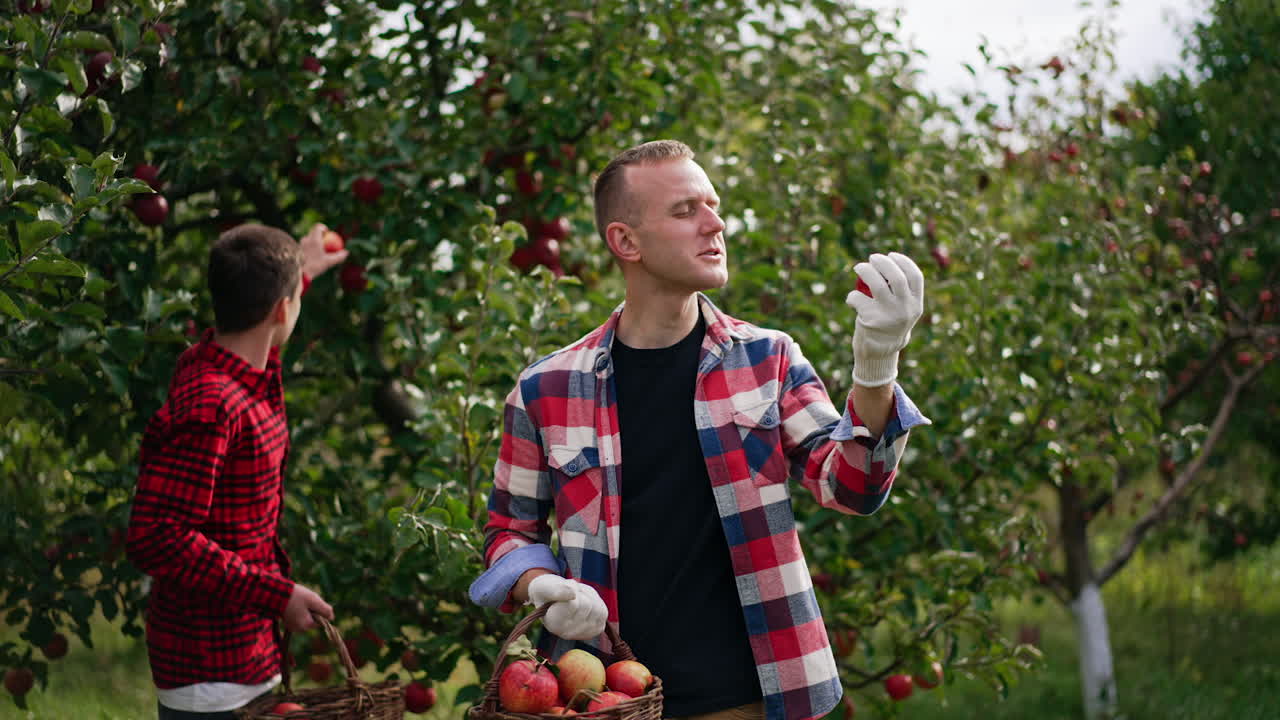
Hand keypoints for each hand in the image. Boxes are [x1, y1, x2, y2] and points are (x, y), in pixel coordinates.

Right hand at [282, 583, 333, 632]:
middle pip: (312, 619)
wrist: (276, 593)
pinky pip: (298, 617)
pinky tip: (294, 604)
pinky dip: (298, 611)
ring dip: (305, 610)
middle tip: (305, 601)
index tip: (312, 602)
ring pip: (306, 618)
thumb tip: (332, 618)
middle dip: (311, 610)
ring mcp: (292, 626)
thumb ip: (325, 610)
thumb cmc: (296, 596)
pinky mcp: (287, 622)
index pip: (320, 620)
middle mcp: (298, 629)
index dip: (318, 610)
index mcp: (306, 626)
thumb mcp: (314, 600)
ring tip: (298, 601)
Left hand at [299, 223, 348, 279]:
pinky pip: (304, 246)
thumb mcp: (329, 262)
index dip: (323, 228)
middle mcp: (305, 239)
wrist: (299, 273)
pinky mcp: (295, 250)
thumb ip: (338, 256)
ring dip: (313, 243)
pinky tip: (311, 257)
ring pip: (308, 240)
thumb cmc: (314, 266)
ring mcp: (299, 244)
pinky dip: (308, 249)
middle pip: (312, 233)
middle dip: (319, 236)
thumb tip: (346, 252)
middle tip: (324, 242)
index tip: (327, 232)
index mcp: (313, 238)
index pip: (318, 227)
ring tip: (317, 251)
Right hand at [527, 574, 606, 641]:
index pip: (574, 603)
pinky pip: (603, 612)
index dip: (571, 589)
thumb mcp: (546, 587)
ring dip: (590, 596)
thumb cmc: (546, 591)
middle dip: (581, 592)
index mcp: (553, 624)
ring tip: (577, 598)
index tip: (562, 590)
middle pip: (587, 605)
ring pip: (598, 608)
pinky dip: (596, 603)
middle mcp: (567, 633)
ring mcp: (582, 634)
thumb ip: (556, 590)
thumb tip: (573, 594)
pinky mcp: (594, 630)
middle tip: (569, 593)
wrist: (551, 599)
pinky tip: (585, 604)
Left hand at [845, 252, 923, 386]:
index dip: (903, 262)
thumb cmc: (889, 325)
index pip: (915, 277)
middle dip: (883, 263)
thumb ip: (901, 293)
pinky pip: (858, 299)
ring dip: (865, 271)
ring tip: (859, 267)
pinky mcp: (871, 320)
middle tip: (872, 258)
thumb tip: (888, 264)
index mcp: (916, 305)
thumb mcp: (903, 311)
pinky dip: (852, 296)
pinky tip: (852, 299)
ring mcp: (888, 315)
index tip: (891, 255)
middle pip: (896, 277)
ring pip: (876, 284)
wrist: (880, 353)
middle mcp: (905, 310)